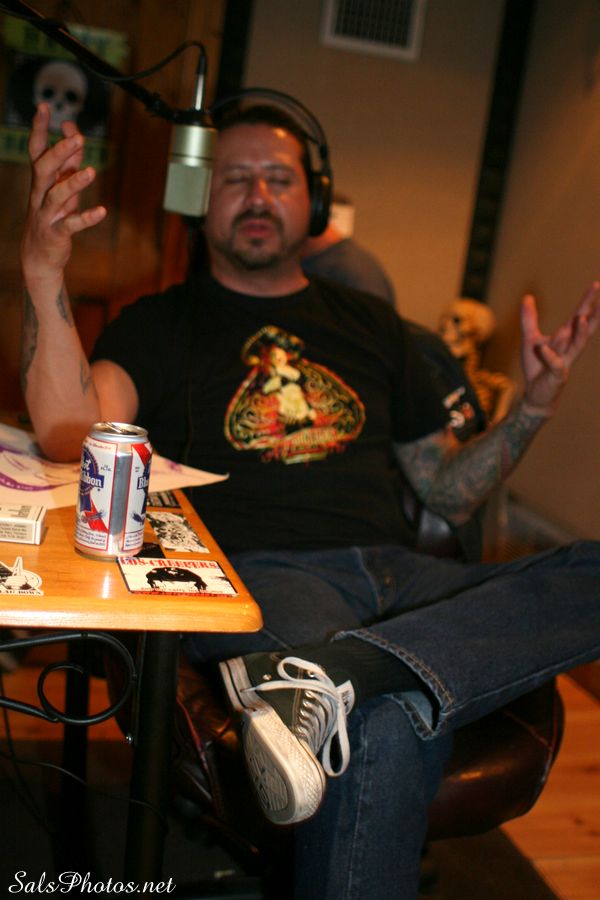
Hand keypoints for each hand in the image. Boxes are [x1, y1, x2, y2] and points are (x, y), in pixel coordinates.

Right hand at [21, 103, 106, 282]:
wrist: (39, 257)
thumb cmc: (53, 216)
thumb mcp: (62, 187)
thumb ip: (69, 162)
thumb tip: (74, 133)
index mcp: (40, 181)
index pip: (36, 150)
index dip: (38, 129)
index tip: (43, 106)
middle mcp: (39, 194)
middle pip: (43, 169)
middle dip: (59, 152)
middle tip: (77, 137)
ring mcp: (46, 215)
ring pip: (55, 196)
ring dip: (73, 183)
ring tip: (90, 172)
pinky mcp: (56, 234)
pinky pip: (70, 224)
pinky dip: (86, 218)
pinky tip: (102, 212)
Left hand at [520, 282, 599, 414]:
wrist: (535, 393)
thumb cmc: (537, 366)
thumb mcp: (530, 339)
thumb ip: (529, 319)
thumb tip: (527, 297)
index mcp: (565, 337)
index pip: (578, 316)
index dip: (587, 301)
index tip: (596, 284)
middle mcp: (569, 348)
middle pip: (584, 329)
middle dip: (593, 314)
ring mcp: (565, 361)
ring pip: (575, 346)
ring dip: (578, 333)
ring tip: (580, 318)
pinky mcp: (557, 375)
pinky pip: (555, 364)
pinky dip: (550, 356)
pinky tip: (544, 347)